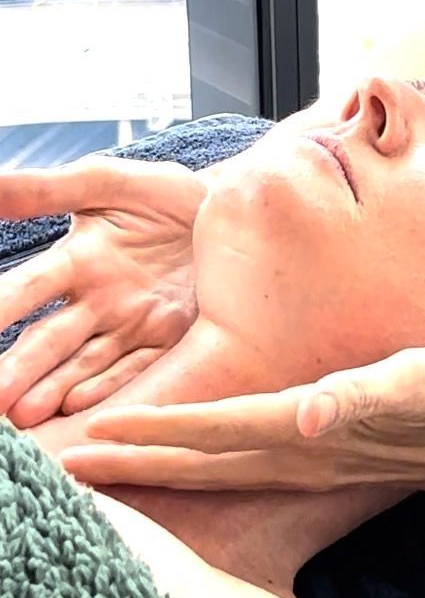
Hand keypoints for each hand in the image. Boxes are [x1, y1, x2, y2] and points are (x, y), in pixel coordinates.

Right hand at [0, 159, 205, 425]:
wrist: (231, 210)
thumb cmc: (162, 195)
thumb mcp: (107, 182)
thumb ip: (47, 189)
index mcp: (76, 261)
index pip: (26, 289)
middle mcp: (96, 303)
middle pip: (49, 340)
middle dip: (18, 369)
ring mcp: (132, 326)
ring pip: (83, 365)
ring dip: (52, 391)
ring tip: (23, 414)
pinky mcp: (169, 340)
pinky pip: (136, 368)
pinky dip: (109, 387)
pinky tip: (79, 407)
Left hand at [59, 347, 424, 494]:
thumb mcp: (423, 382)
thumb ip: (362, 398)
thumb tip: (304, 417)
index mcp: (315, 432)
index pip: (217, 433)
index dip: (158, 431)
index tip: (100, 433)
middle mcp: (305, 457)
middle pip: (203, 463)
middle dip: (137, 462)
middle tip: (70, 463)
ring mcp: (315, 466)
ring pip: (220, 471)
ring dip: (164, 468)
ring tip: (113, 465)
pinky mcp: (328, 464)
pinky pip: (249, 469)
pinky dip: (207, 467)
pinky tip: (193, 465)